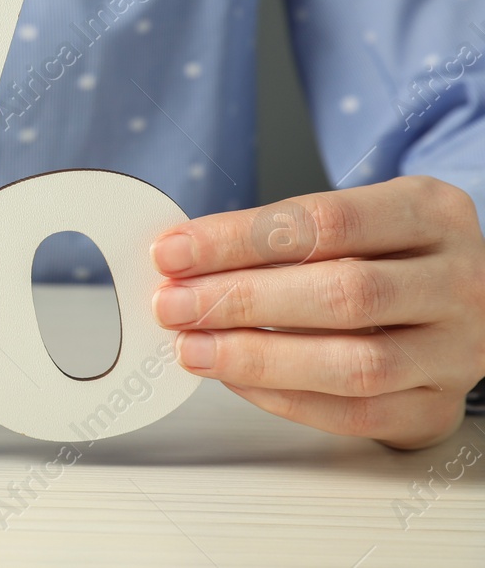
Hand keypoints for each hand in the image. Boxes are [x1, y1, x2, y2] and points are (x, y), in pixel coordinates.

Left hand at [149, 176, 484, 448]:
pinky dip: (285, 399)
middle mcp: (457, 281)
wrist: (460, 298)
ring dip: (257, 358)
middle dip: (242, 301)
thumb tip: (182, 260)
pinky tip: (236, 379)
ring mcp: (458, 350)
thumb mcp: (353, 218)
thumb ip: (278, 235)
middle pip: (343, 294)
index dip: (239, 239)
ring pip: (355, 364)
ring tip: (193, 347)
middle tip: (174, 304)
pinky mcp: (440, 406)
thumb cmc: (388, 253)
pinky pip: (357, 414)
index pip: (326, 222)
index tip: (174, 252)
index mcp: (431, 214)